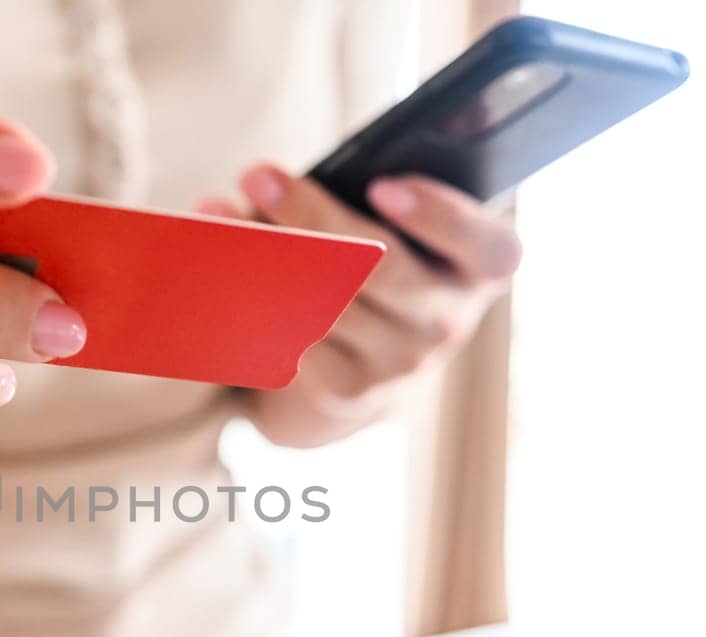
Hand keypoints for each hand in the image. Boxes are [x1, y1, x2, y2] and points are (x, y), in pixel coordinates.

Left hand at [199, 166, 520, 446]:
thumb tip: (270, 187)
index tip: (381, 186)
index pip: (488, 246)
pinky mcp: (354, 390)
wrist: (373, 359)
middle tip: (258, 176)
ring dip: (267, 260)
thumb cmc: (386, 264)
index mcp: (481, 266)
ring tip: (217, 222)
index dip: (439, 217)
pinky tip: (226, 277)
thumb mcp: (400, 231)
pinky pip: (301, 343)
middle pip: (380, 268)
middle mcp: (451, 319)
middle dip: (312, 218)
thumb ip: (360, 199)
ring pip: (328, 305)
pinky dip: (259, 306)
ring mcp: (405, 362)